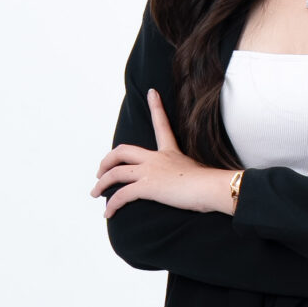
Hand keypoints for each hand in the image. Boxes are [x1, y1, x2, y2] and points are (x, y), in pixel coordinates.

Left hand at [93, 91, 236, 216]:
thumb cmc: (210, 184)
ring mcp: (150, 171)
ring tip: (95, 193)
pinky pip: (122, 194)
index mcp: (169, 152)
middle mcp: (156, 158)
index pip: (161, 125)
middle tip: (100, 171)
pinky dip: (111, 205)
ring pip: (115, 173)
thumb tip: (196, 184)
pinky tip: (108, 213)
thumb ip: (189, 174)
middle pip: (122, 152)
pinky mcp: (148, 186)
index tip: (152, 93)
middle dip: (107, 160)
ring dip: (102, 184)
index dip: (156, 107)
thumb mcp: (198, 172)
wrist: (212, 187)